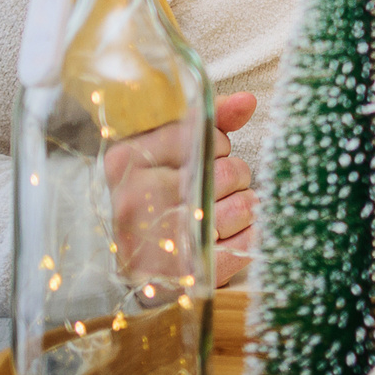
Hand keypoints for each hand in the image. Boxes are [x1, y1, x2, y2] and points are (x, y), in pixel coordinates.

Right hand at [100, 90, 256, 291]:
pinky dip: (247, 236)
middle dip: (235, 178)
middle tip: (215, 190)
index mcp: (126, 161)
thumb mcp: (167, 154)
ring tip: (218, 214)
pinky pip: (247, 242)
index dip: (217, 145)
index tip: (205, 157)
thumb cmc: (155, 200)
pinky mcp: (186, 273)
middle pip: (230, 172)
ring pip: (244, 207)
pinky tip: (225, 237)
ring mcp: (160, 240)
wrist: (130, 273)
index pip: (202, 135)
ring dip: (243, 209)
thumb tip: (248, 101)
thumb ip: (207, 123)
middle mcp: (137, 200)